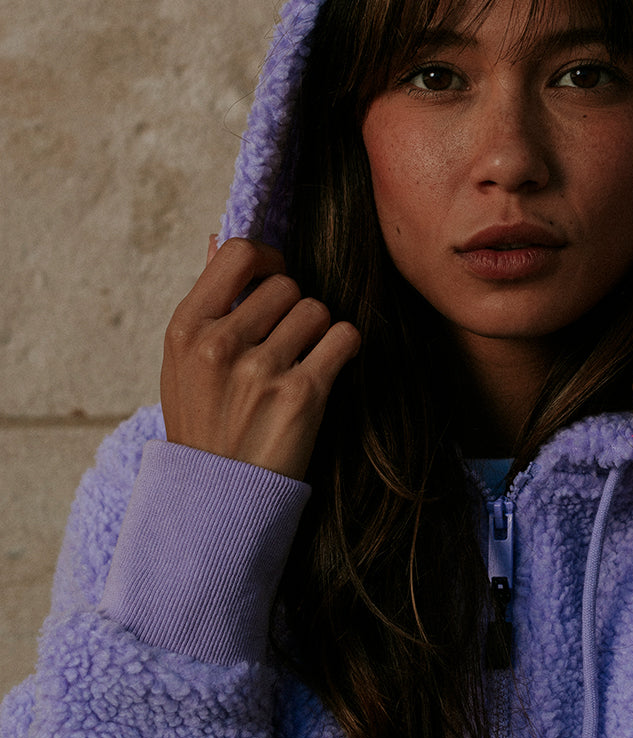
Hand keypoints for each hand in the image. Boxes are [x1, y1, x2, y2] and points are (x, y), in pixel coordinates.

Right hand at [161, 236, 360, 479]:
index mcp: (186, 328)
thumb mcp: (182, 364)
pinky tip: (328, 368)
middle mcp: (220, 344)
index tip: (274, 282)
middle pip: (287, 286)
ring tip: (300, 363)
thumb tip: (219, 240)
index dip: (267, 261)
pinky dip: (343, 348)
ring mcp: (260, 369)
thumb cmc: (203, 425)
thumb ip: (205, 303)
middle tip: (286, 344)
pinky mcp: (301, 395)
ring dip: (318, 333)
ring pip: (317, 311)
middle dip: (293, 309)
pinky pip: (344, 338)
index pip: (238, 254)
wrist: (218, 497)